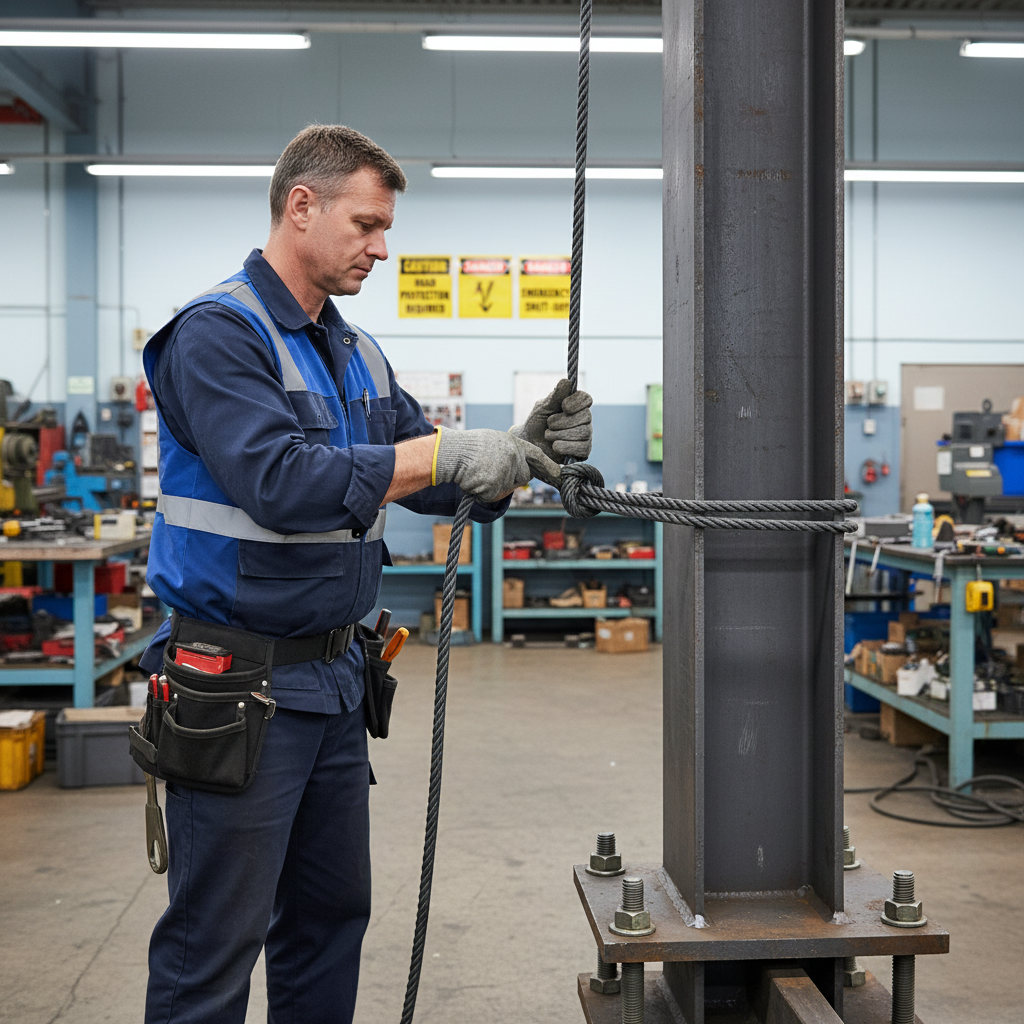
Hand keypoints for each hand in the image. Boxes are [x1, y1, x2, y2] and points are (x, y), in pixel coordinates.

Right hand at [434, 428, 560, 502]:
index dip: (549, 467)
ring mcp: (505, 472)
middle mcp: (514, 457)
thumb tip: (522, 464)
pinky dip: (483, 492)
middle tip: (490, 470)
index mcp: (514, 444)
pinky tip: (474, 480)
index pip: (538, 457)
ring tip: (478, 472)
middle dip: (512, 478)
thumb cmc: (468, 446)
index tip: (560, 474)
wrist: (450, 453)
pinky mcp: (494, 487)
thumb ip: (510, 451)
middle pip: (523, 476)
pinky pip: (492, 495)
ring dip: (495, 486)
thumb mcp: (494, 441)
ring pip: (507, 488)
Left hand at [509, 378, 592, 460]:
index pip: (586, 399)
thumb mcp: (542, 408)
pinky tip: (555, 446)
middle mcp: (583, 418)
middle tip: (549, 424)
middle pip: (586, 416)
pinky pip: (583, 448)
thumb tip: (566, 381)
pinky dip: (566, 446)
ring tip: (548, 436)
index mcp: (575, 405)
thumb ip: (554, 397)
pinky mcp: (584, 450)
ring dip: (561, 434)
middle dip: (563, 421)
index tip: (563, 406)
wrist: (530, 445)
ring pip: (584, 432)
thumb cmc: (536, 423)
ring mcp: (586, 434)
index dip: (577, 402)